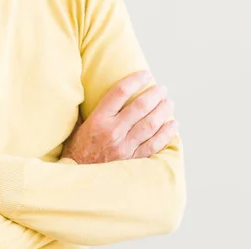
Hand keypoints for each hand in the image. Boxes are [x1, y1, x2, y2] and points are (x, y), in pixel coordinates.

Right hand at [61, 70, 177, 163]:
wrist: (77, 177)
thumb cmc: (78, 148)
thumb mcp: (78, 125)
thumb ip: (88, 108)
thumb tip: (92, 88)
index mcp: (98, 119)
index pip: (120, 92)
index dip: (135, 80)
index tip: (145, 74)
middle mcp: (113, 131)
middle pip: (139, 107)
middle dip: (154, 95)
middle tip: (162, 88)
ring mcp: (124, 147)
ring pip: (150, 125)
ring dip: (163, 111)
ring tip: (169, 103)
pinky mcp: (133, 161)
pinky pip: (154, 145)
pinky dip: (166, 134)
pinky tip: (173, 125)